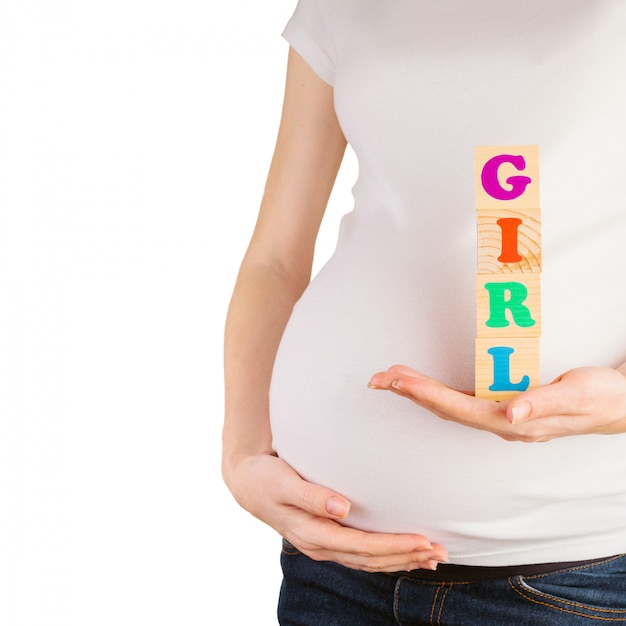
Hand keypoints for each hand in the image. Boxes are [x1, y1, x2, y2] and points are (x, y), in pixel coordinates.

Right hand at [226, 453, 447, 571]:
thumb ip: (312, 495)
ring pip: (368, 562)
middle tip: (440, 552)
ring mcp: (323, 545)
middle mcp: (320, 545)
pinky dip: (386, 556)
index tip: (422, 540)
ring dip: (401, 560)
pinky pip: (361, 555)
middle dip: (406, 557)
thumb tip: (342, 508)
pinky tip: (404, 553)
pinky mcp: (327, 539)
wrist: (247, 483)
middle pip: (370, 559)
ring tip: (432, 557)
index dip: (393, 546)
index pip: (361, 546)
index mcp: (312, 533)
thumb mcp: (283, 482)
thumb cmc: (265, 479)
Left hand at [368, 364, 625, 442]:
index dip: (426, 394)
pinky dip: (438, 392)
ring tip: (391, 377)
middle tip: (378, 377)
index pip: (459, 408)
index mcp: (514, 422)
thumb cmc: (599, 398)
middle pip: (446, 408)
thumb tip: (509, 414)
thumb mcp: (576, 395)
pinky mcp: (505, 409)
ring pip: (450, 406)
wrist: (619, 406)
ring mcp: (502, 418)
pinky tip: (425, 387)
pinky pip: (462, 402)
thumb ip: (542, 404)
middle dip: (410, 392)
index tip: (398, 381)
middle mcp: (502, 423)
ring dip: (419, 392)